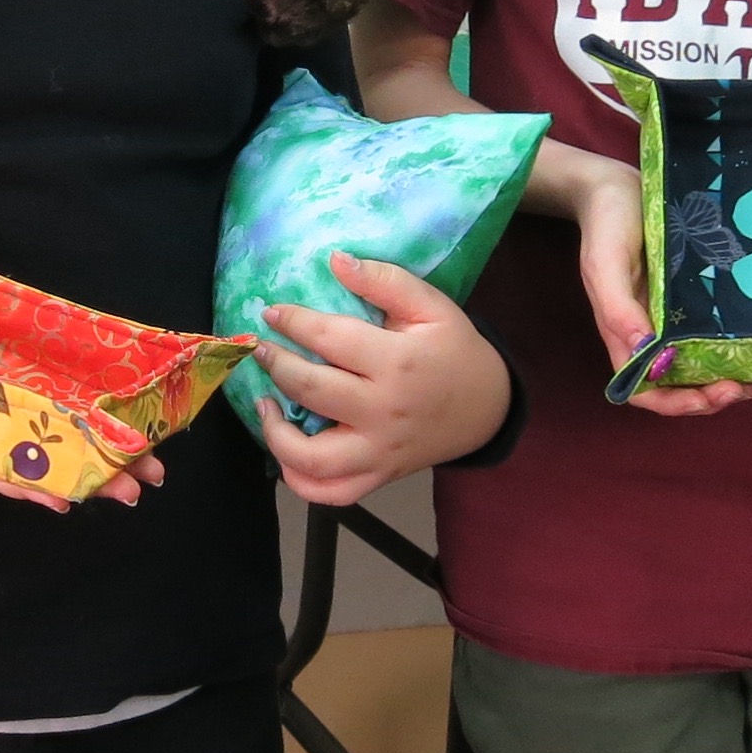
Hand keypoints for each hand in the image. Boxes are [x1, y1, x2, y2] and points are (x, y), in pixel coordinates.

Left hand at [256, 252, 517, 505]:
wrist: (488, 408)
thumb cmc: (455, 352)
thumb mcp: (433, 306)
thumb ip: (385, 281)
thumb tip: (335, 259)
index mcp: (396, 363)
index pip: (329, 339)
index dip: (293, 322)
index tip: (273, 312)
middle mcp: (383, 411)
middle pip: (312, 391)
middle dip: (277, 365)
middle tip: (263, 350)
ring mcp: (379, 451)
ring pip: (311, 458)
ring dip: (275, 432)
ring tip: (265, 403)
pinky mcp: (379, 475)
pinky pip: (330, 493)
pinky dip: (300, 480)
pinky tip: (286, 452)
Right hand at [569, 153, 750, 415]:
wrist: (615, 186)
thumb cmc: (606, 225)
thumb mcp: (605, 263)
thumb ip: (616, 307)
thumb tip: (641, 351)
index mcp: (623, 333)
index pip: (644, 389)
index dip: (675, 404)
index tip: (709, 398)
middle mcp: (648, 332)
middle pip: (676, 385)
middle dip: (708, 396)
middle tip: (742, 388)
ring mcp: (670, 315)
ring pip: (696, 363)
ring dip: (722, 376)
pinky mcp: (689, 296)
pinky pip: (708, 331)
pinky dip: (728, 345)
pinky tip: (751, 339)